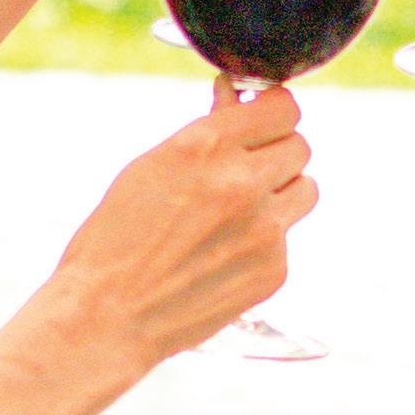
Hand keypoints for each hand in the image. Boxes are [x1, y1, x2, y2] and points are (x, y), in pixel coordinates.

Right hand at [49, 82, 314, 365]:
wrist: (108, 315)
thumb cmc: (116, 238)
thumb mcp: (151, 167)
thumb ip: (205, 134)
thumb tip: (237, 99)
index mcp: (206, 146)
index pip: (283, 108)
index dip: (272, 114)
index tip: (262, 122)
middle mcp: (242, 182)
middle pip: (299, 147)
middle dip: (274, 153)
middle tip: (246, 169)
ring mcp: (265, 229)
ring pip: (305, 190)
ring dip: (281, 193)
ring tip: (240, 212)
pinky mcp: (274, 270)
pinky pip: (287, 239)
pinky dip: (264, 242)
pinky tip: (223, 256)